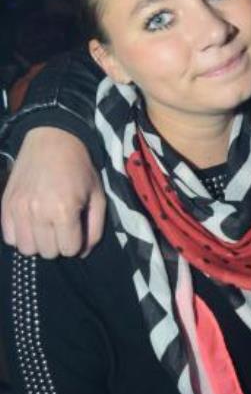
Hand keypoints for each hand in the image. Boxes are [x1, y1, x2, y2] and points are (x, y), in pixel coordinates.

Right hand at [1, 128, 105, 256]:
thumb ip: (94, 229)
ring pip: (27, 249)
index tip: (76, 230)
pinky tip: (31, 223)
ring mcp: (19, 209)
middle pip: (48, 252)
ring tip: (45, 227)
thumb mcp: (97, 197)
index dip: (75, 243)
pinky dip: (20, 235)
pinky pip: (9, 238)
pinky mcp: (6, 204)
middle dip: (58, 244)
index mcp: (64, 211)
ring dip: (38, 243)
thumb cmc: (79, 168)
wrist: (52, 140)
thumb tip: (83, 253)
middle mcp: (38, 212)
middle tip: (61, 227)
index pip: (69, 250)